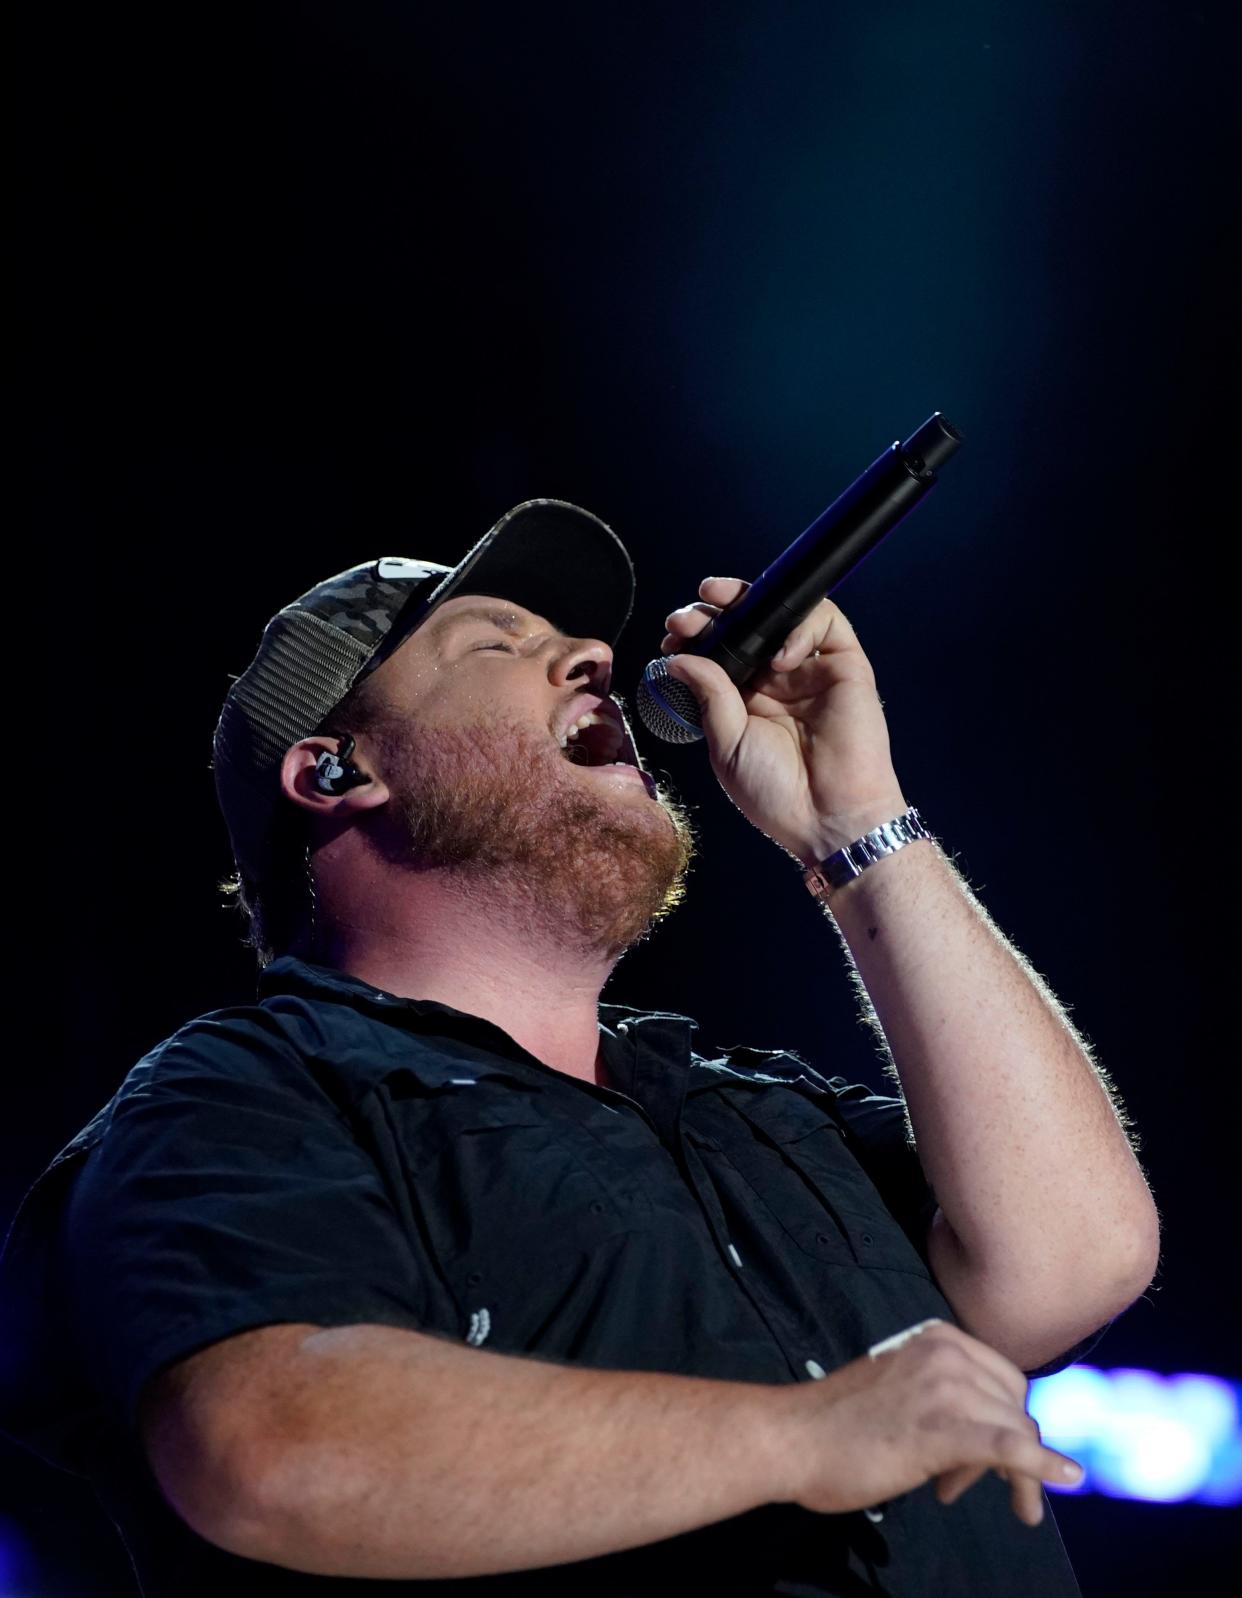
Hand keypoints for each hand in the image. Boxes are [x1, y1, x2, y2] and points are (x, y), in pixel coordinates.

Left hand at [660, 577, 907, 863]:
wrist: (827, 819)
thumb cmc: (775, 793)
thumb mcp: (726, 744)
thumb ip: (708, 695)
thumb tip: (678, 659)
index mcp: (744, 700)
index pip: (718, 653)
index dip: (695, 639)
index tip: (671, 637)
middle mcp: (776, 681)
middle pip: (746, 627)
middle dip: (713, 614)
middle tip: (686, 618)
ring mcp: (811, 671)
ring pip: (783, 615)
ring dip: (750, 604)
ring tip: (720, 608)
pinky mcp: (846, 667)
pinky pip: (827, 625)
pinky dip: (801, 626)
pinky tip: (779, 656)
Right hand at [770, 1319, 1082, 1525]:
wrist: (793, 1437)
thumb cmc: (839, 1421)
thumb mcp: (900, 1388)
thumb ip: (944, 1395)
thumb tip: (987, 1435)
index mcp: (938, 1337)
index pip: (1002, 1379)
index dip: (998, 1419)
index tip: (970, 1459)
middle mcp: (947, 1353)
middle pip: (1015, 1403)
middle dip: (1007, 1447)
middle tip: (959, 1485)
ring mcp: (946, 1388)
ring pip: (1015, 1430)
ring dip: (1009, 1473)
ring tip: (957, 1493)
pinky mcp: (941, 1430)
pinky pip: (1009, 1448)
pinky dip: (1042, 1465)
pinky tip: (1065, 1477)